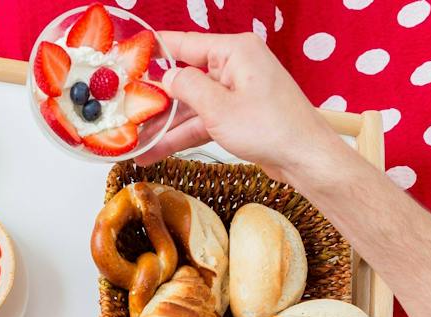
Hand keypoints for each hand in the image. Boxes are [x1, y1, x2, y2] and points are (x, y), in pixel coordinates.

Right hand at [140, 32, 351, 188]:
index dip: (153, 51)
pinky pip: (203, 120)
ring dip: (165, 125)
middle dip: (156, 99)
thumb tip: (166, 78)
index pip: (184, 44)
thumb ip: (187, 88)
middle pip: (184, 77)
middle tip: (124, 111)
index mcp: (234, 51)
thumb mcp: (219, 108)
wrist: (306, 159)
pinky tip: (157, 152)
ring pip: (191, 105)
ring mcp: (237, 92)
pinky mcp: (239, 116)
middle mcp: (235, 66)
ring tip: (135, 144)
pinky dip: (183, 135)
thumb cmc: (272, 129)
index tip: (127, 56)